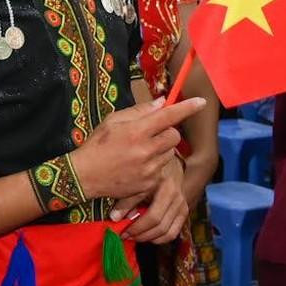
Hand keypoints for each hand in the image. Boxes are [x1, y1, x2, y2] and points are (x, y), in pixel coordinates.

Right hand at [70, 99, 208, 204]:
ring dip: (162, 149)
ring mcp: (149, 168)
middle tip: (153, 133)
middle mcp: (146, 150)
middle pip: (174, 136)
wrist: (84, 176)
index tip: (200, 102)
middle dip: (168, 132)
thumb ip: (139, 112)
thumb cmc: (97, 145)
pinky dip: (155, 165)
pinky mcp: (149, 183)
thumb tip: (162, 102)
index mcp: (136, 131)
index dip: (187, 108)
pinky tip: (138, 165)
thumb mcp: (112, 121)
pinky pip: (162, 169)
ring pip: (170, 153)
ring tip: (142, 152)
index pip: (168, 116)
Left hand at [121, 158, 190, 244]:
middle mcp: (177, 199)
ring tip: (135, 236)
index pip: (153, 217)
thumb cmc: (150, 171)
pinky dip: (160, 238)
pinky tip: (147, 236)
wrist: (169, 164)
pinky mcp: (183, 212)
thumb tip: (115, 218)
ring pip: (168, 233)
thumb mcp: (137, 181)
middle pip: (161, 227)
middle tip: (126, 236)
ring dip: (150, 238)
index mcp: (166, 189)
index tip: (123, 232)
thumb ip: (126, 200)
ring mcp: (182, 206)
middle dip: (141, 235)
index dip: (137, 228)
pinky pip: (173, 232)